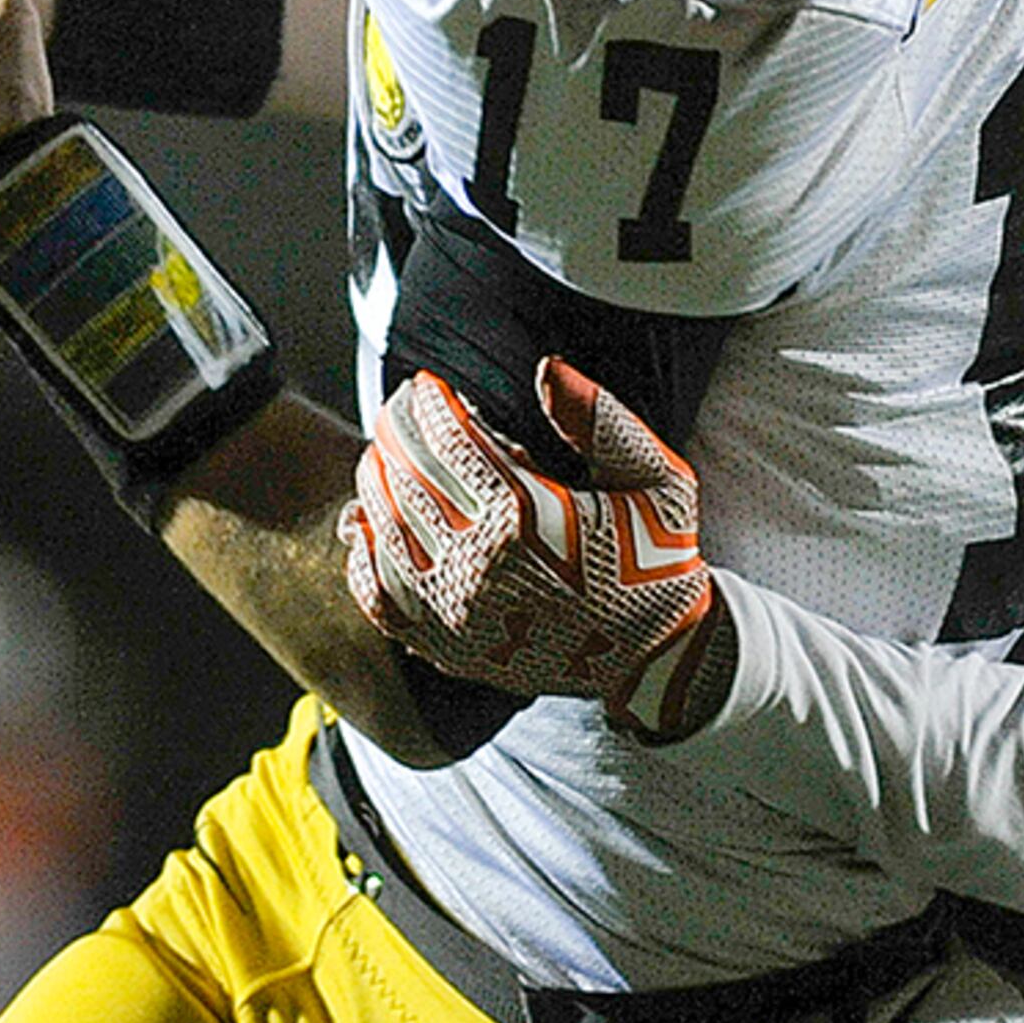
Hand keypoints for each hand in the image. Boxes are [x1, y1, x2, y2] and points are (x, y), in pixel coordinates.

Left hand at [344, 360, 733, 740]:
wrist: (654, 654)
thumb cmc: (656, 558)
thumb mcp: (658, 478)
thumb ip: (603, 419)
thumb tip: (546, 368)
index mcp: (527, 519)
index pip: (446, 441)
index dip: (428, 403)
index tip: (425, 384)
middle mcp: (478, 567)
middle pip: (405, 478)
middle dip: (397, 432)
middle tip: (402, 408)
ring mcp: (454, 613)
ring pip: (384, 530)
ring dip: (378, 481)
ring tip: (389, 454)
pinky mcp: (446, 648)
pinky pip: (378, 597)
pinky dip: (365, 554)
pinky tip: (370, 522)